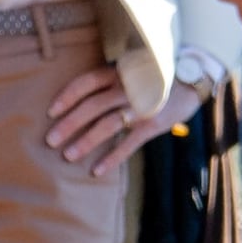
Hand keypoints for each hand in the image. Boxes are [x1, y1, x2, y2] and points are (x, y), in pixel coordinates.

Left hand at [43, 66, 192, 175]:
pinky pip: (128, 144)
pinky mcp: (152, 125)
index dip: (67, 97)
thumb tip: (80, 100)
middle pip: (92, 106)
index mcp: (117, 73)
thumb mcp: (129, 72)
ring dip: (86, 141)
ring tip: (68, 156)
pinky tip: (97, 171)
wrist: (190, 81)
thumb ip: (108, 82)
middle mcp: (126, 88)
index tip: (51, 112)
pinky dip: (112, 158)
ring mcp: (139, 107)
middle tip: (50, 141)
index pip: (86, 83)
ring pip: (107, 125)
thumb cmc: (152, 79)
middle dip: (69, 124)